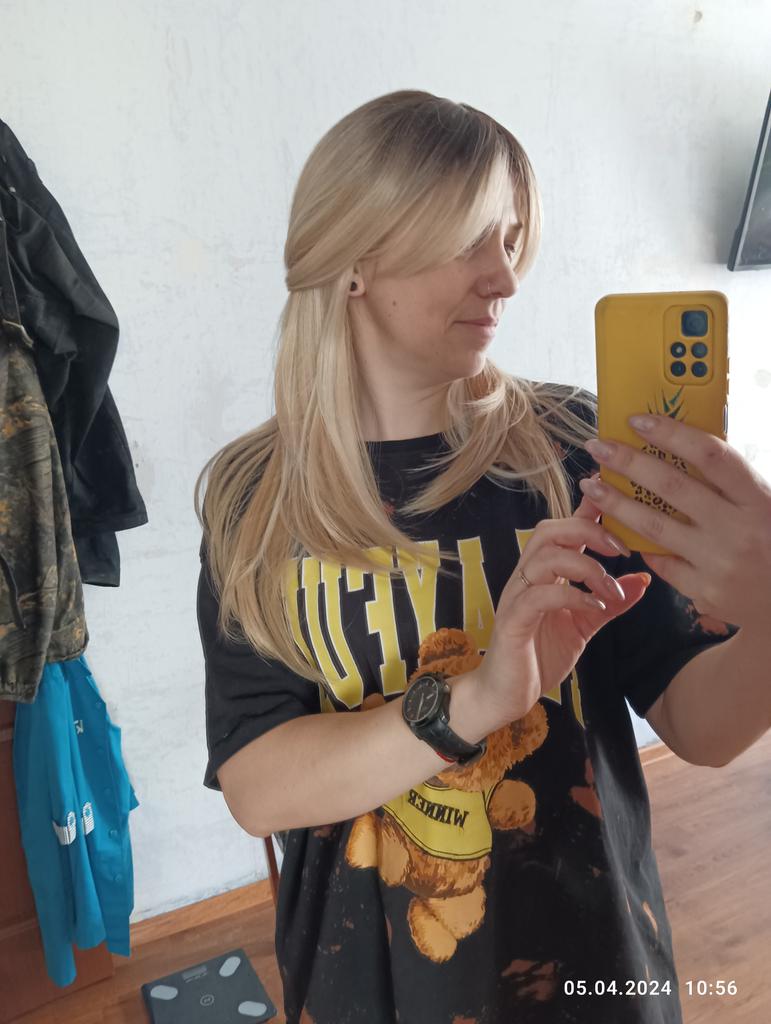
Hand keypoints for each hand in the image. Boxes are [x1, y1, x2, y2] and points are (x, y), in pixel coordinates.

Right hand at [476, 494, 650, 724]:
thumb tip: (643, 580)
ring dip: (586, 567)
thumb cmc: (539, 655)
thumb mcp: (584, 625)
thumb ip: (610, 602)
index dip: (587, 509)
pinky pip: (540, 596)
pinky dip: (572, 595)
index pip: (563, 529)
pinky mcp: (513, 621)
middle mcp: (527, 577)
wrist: (505, 695)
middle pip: (550, 531)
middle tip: (621, 550)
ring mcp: (517, 597)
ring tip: (610, 589)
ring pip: (545, 558)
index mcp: (543, 573)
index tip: (615, 499)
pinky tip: (594, 606)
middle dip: (589, 531)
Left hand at [581, 413, 770, 632]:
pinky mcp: (704, 591)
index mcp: (759, 500)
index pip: (710, 455)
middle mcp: (739, 530)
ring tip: (592, 485)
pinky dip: (640, 542)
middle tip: (597, 446)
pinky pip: (661, 561)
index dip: (672, 434)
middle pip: (672, 486)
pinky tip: (619, 528)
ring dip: (616, 503)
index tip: (637, 421)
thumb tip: (677, 444)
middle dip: (628, 462)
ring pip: (654, 526)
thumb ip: (730, 482)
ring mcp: (719, 563)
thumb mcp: (765, 505)